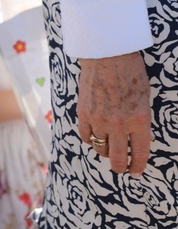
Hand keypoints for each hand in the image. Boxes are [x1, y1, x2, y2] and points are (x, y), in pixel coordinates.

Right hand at [78, 52, 150, 175]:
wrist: (107, 55)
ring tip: (109, 149)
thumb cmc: (131, 72)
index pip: (140, 152)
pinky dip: (91, 139)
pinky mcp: (84, 113)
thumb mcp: (145, 97)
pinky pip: (86, 136)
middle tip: (121, 169)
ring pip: (100, 148)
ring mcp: (99, 119)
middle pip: (117, 157)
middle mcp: (119, 123)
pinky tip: (95, 137)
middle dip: (120, 167)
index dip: (138, 166)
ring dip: (105, 151)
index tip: (136, 172)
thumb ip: (141, 119)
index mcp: (139, 119)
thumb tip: (137, 137)